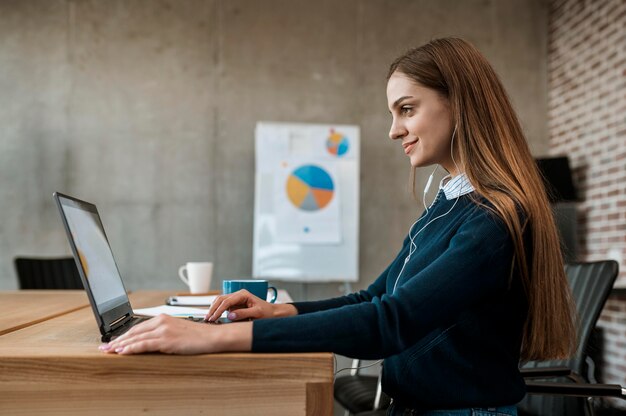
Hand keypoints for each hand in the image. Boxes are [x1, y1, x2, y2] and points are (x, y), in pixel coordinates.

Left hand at [98, 314, 251, 354]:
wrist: (212, 336)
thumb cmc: (198, 335)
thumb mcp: (177, 332)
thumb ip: (162, 334)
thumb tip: (149, 342)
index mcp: (163, 318)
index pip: (138, 327)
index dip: (124, 335)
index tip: (113, 342)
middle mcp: (161, 321)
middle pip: (134, 332)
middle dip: (117, 340)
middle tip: (104, 348)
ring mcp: (163, 330)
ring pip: (136, 338)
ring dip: (120, 345)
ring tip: (109, 352)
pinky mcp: (166, 339)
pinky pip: (144, 344)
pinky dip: (131, 348)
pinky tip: (123, 352)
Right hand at [206, 289, 296, 321]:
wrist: (272, 313)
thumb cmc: (267, 312)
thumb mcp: (257, 313)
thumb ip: (243, 314)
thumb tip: (230, 315)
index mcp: (243, 294)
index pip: (227, 301)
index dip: (219, 310)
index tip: (213, 318)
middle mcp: (238, 294)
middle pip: (221, 299)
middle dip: (213, 309)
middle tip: (208, 319)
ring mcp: (236, 299)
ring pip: (220, 301)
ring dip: (214, 308)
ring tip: (208, 318)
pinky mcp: (235, 304)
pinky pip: (223, 305)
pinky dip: (217, 310)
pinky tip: (214, 316)